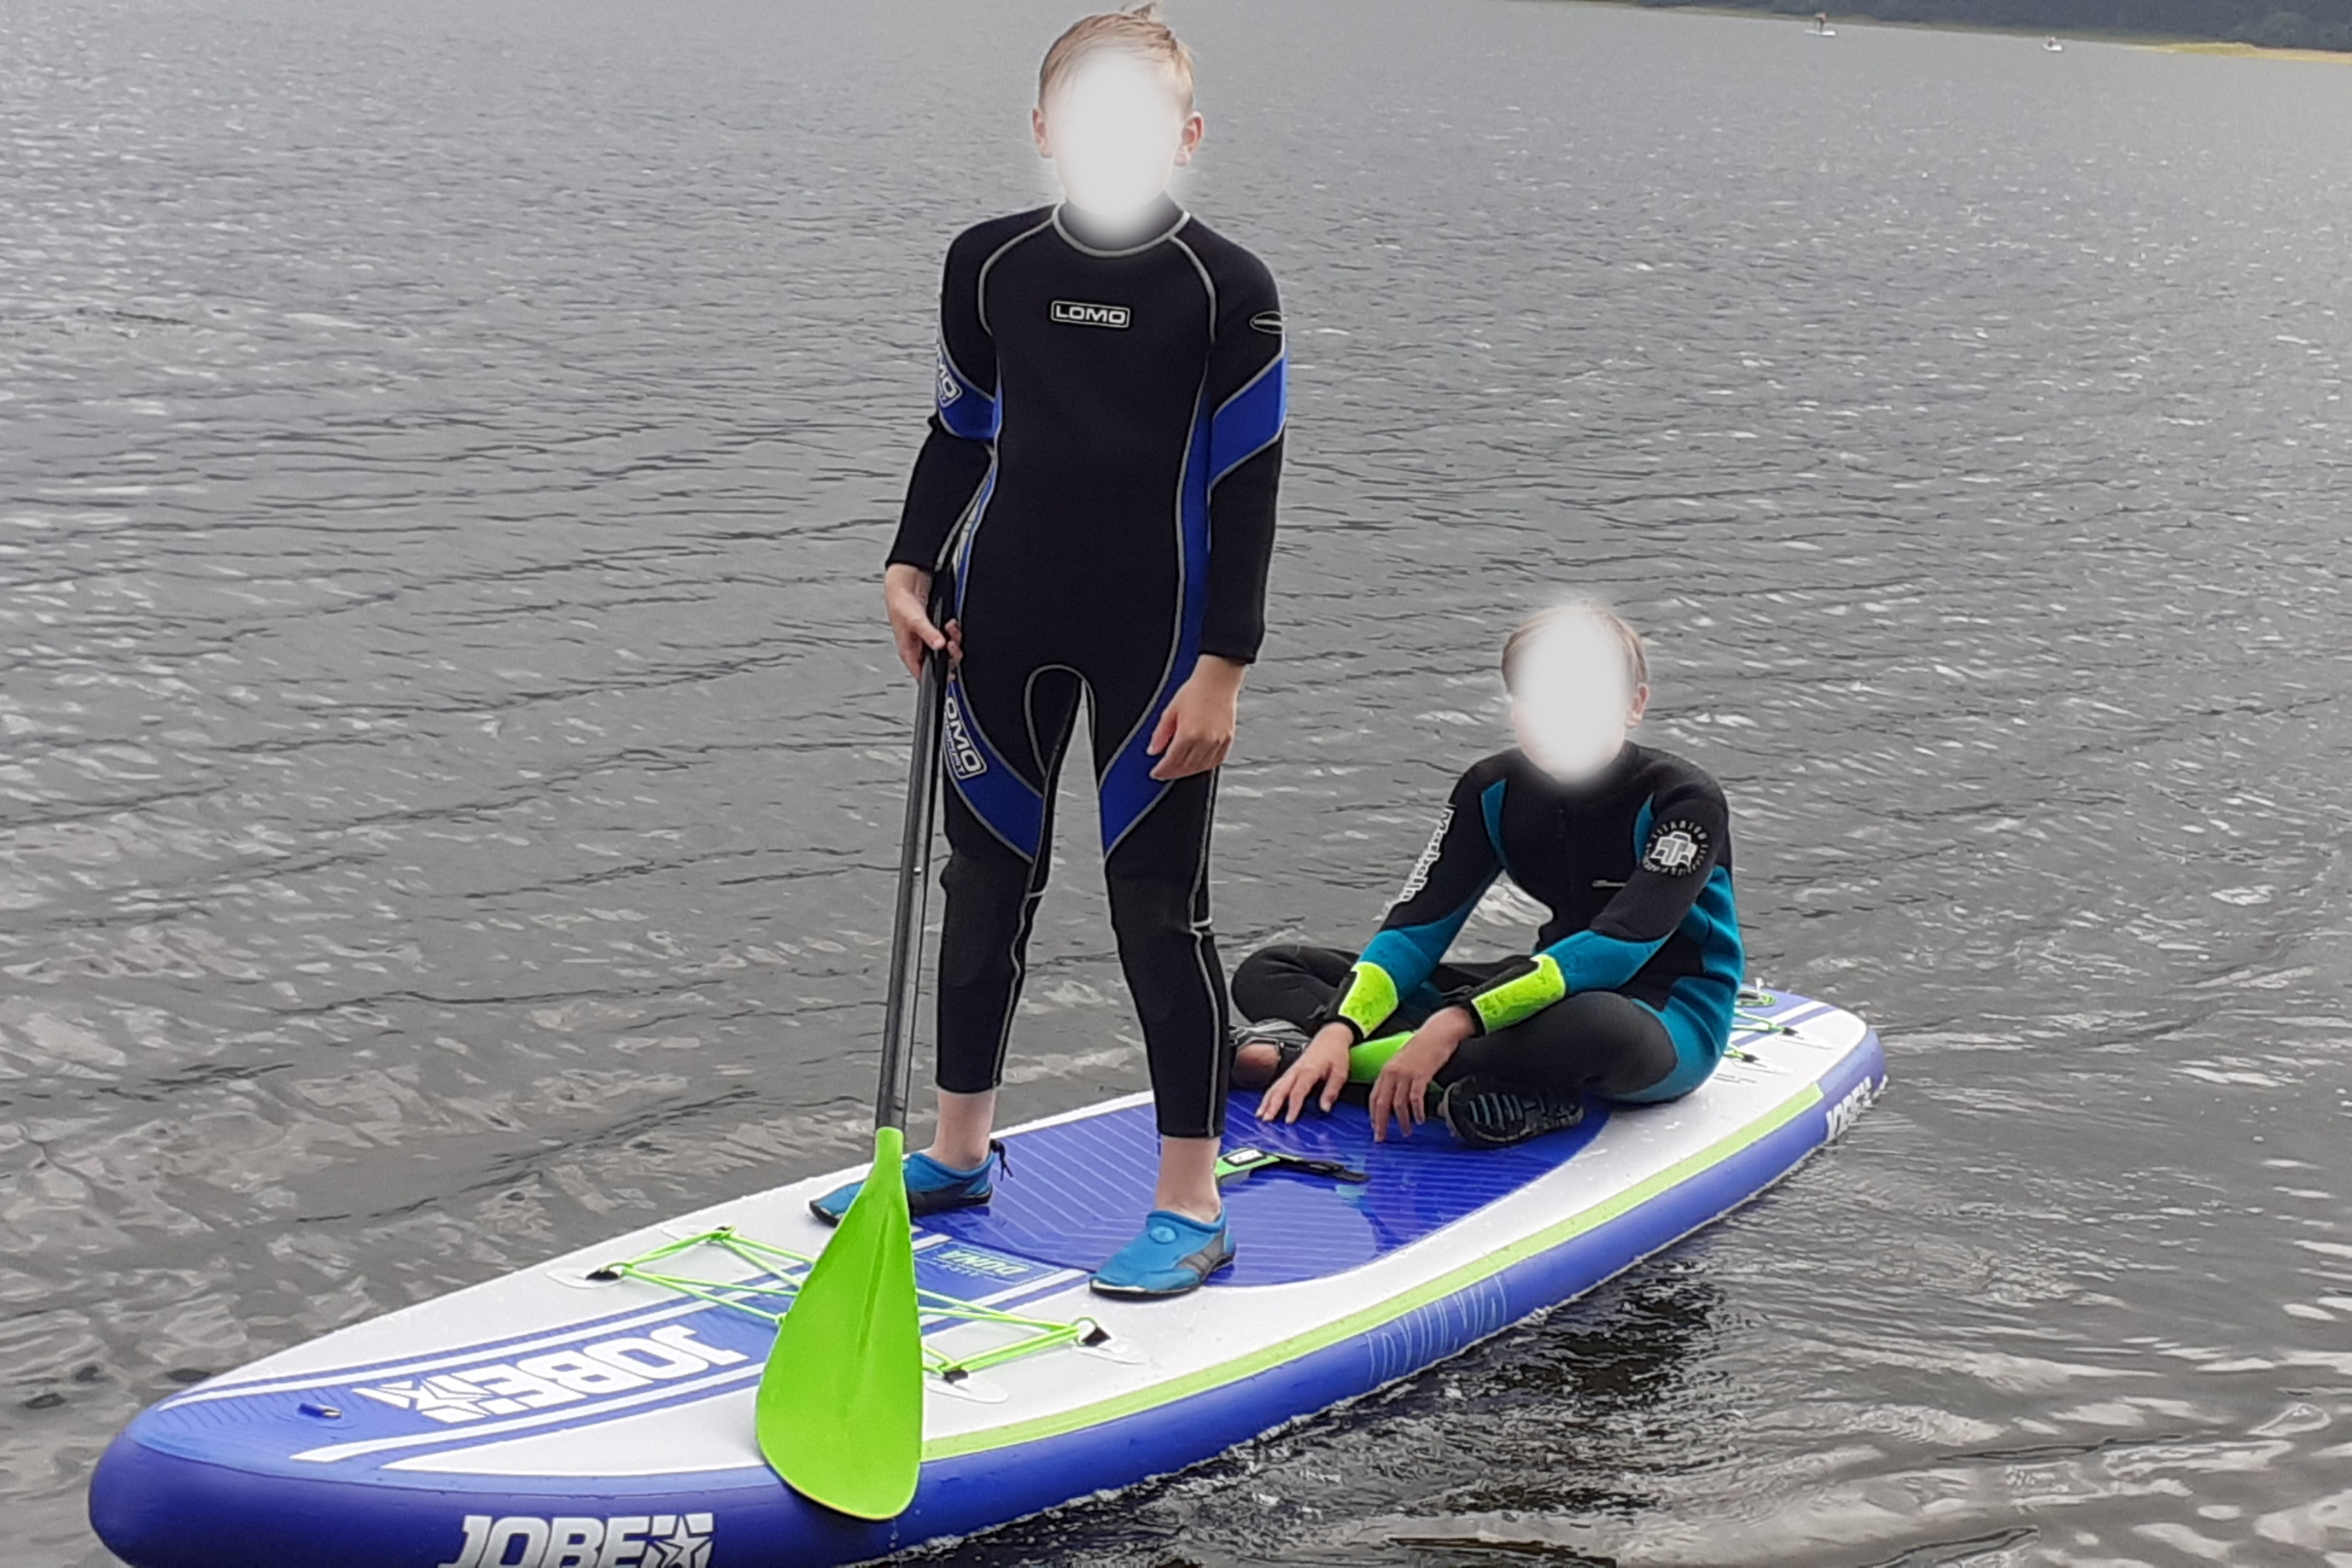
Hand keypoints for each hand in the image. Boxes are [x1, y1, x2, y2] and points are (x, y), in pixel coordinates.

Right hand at [883, 564, 961, 678]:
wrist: (905, 581)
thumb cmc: (900, 601)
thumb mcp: (915, 620)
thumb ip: (928, 634)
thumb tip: (940, 646)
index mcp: (908, 650)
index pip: (922, 672)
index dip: (936, 676)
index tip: (949, 674)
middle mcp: (917, 646)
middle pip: (938, 661)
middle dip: (949, 654)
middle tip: (953, 645)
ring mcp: (926, 637)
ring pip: (944, 648)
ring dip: (952, 640)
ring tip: (951, 630)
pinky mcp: (934, 627)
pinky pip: (947, 635)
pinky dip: (952, 631)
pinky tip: (951, 624)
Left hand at [1147, 656, 1243, 779]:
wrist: (1218, 680)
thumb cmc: (1196, 691)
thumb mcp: (1170, 711)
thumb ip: (1160, 734)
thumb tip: (1153, 750)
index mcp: (1188, 734)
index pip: (1171, 761)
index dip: (1162, 770)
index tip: (1156, 773)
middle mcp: (1205, 741)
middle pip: (1186, 767)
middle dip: (1172, 773)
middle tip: (1165, 773)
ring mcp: (1218, 742)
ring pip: (1200, 767)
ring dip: (1187, 772)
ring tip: (1179, 770)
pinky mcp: (1228, 739)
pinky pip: (1216, 761)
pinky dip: (1204, 766)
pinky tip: (1197, 764)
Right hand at [1255, 1023, 1355, 1123]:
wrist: (1330, 1037)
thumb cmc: (1335, 1054)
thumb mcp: (1340, 1072)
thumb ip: (1332, 1091)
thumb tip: (1325, 1108)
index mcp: (1309, 1071)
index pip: (1298, 1091)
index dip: (1293, 1107)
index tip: (1289, 1120)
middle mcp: (1297, 1071)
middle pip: (1281, 1089)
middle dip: (1272, 1105)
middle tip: (1267, 1120)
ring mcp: (1291, 1070)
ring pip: (1275, 1087)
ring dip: (1267, 1101)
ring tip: (1260, 1115)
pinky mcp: (1290, 1071)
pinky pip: (1276, 1084)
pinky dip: (1268, 1095)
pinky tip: (1264, 1104)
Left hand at [1368, 1008, 1473, 1141]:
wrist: (1437, 1033)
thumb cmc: (1422, 1047)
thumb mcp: (1402, 1061)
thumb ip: (1395, 1077)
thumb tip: (1393, 1096)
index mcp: (1386, 1070)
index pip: (1373, 1096)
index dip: (1373, 1114)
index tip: (1374, 1127)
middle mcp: (1393, 1073)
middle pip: (1382, 1103)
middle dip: (1381, 1123)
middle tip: (1382, 1137)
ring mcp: (1406, 1074)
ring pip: (1399, 1104)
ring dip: (1402, 1121)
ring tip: (1407, 1131)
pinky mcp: (1421, 1075)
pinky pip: (1416, 1099)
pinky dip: (1417, 1112)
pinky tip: (1420, 1119)